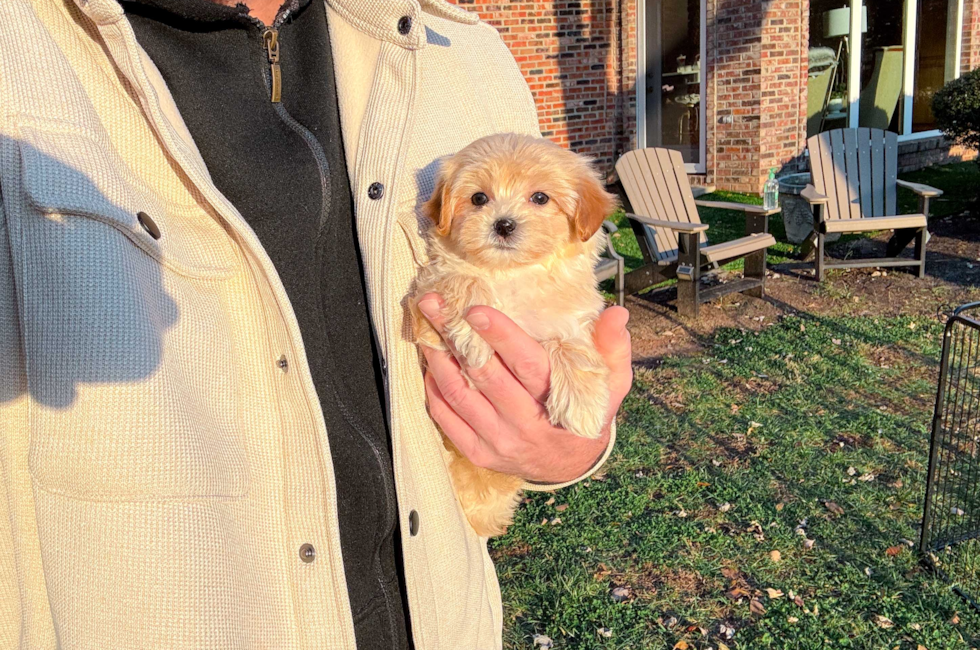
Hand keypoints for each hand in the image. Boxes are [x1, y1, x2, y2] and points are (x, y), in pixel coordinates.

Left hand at [416, 294, 631, 483]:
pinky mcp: (479, 453)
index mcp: (557, 401)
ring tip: (426, 329)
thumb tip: (615, 313)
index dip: (500, 336)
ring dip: (438, 360)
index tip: (476, 310)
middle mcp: (524, 423)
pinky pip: (447, 420)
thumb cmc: (587, 414)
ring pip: (459, 396)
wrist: (570, 467)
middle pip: (483, 374)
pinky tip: (431, 365)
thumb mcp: (611, 385)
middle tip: (434, 304)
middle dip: (455, 335)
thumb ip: (612, 349)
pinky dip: (434, 390)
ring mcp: (498, 440)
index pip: (526, 364)